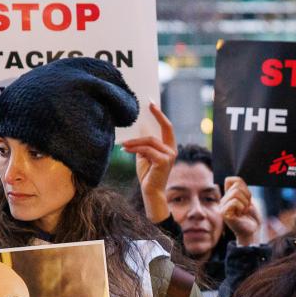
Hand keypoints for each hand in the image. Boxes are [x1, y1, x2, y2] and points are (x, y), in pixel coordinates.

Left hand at [123, 103, 176, 224]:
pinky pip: (147, 150)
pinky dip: (135, 149)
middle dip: (155, 117)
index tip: (152, 103)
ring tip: (123, 145)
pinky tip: (125, 150)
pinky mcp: (164, 162)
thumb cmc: (147, 175)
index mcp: (168, 148)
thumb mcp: (143, 155)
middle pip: (160, 131)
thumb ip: (143, 143)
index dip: (160, 115)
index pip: (167, 128)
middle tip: (144, 106)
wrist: (150, 192)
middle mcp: (172, 151)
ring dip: (135, 142)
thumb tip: (138, 127)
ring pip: (150, 141)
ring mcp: (170, 156)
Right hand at [220, 176, 264, 245]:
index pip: (231, 180)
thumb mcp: (248, 198)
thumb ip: (240, 187)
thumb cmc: (251, 216)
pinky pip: (234, 202)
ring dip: (245, 203)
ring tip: (244, 211)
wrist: (252, 229)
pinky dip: (242, 207)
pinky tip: (240, 214)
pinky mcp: (224, 213)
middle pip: (236, 186)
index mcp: (228, 195)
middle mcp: (223, 200)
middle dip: (247, 196)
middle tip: (246, 207)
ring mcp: (222, 206)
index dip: (243, 186)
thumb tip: (228, 178)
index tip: (247, 197)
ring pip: (235, 193)